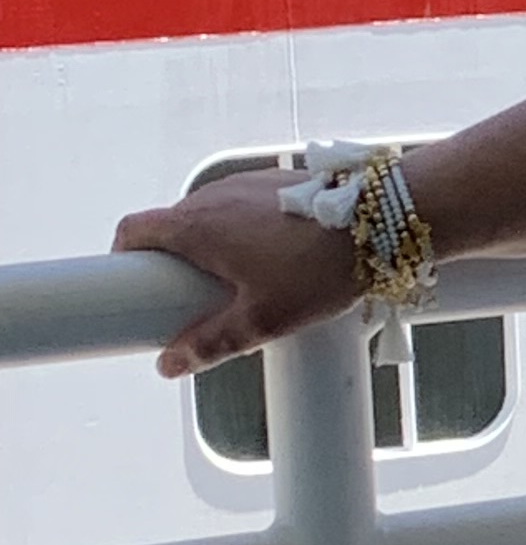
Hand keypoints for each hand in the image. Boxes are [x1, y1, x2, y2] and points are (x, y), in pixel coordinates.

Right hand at [114, 172, 363, 381]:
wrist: (382, 221)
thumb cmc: (319, 268)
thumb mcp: (262, 319)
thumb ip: (211, 343)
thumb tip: (171, 364)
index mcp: (196, 226)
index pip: (134, 230)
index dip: (126, 256)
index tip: (135, 283)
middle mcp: (214, 196)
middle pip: (172, 226)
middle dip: (177, 261)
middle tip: (197, 298)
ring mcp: (246, 183)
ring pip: (211, 215)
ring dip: (214, 245)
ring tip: (245, 283)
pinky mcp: (277, 180)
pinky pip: (245, 206)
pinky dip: (246, 230)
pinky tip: (277, 259)